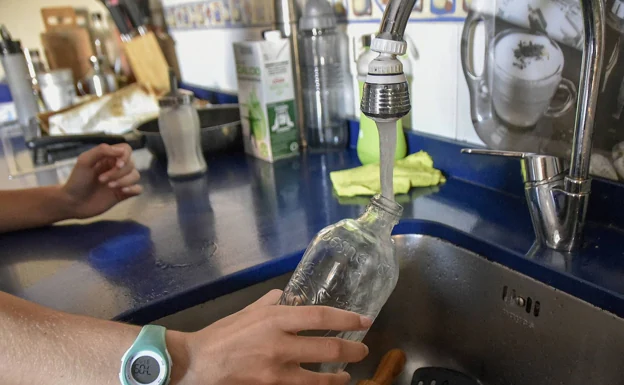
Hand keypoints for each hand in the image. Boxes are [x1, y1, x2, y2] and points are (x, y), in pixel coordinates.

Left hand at [61, 143, 142, 218]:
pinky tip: (122, 192)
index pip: (126, 149)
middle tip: (101, 180)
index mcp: (108, 157)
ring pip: (135, 176)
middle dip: (118, 173)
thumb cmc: (76, 180)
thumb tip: (122, 150)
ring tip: (109, 186)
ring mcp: (121, 181)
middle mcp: (117, 168)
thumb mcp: (84, 161)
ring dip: (124, 181)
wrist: (73, 203)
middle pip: (131, 164)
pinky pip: (138, 189)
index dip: (125, 156)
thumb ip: (102, 151)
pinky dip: (133, 189)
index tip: (117, 164)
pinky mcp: (123, 194)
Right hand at [173, 290, 370, 384]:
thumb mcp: (248, 311)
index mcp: (275, 319)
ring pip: (320, 378)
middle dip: (352, 350)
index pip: (321, 317)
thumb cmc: (223, 334)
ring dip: (338, 377)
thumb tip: (292, 298)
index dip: (347, 319)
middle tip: (363, 349)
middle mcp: (280, 344)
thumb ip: (273, 302)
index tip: (364, 321)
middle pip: (328, 348)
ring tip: (347, 375)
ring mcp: (277, 371)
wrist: (197, 364)